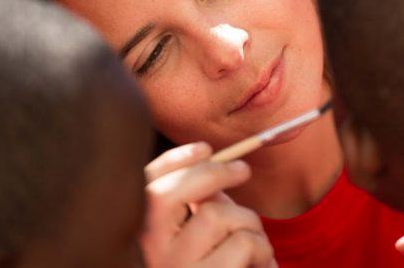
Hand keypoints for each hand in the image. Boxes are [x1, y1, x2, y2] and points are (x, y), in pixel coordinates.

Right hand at [141, 142, 276, 267]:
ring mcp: (174, 267)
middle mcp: (147, 252)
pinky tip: (264, 267)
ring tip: (258, 247)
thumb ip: (194, 214)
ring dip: (249, 223)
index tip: (205, 148)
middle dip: (216, 172)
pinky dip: (263, 251)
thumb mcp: (191, 245)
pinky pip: (243, 244)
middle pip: (176, 191)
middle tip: (243, 170)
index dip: (176, 159)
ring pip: (219, 215)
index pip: (147, 184)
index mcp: (139, 236)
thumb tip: (215, 177)